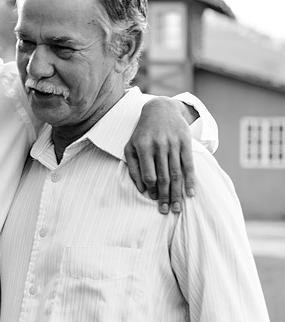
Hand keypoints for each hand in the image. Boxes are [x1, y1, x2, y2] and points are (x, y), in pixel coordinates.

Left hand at [124, 97, 196, 214]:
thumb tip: (141, 189)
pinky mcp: (186, 141)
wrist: (160, 109)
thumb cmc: (142, 133)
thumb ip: (133, 167)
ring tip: (178, 207)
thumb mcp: (130, 147)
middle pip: (163, 177)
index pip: (148, 175)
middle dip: (166, 196)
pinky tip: (191, 193)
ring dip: (178, 192)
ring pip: (176, 173)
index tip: (155, 200)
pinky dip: (191, 180)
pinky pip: (189, 164)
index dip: (152, 189)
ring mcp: (174, 143)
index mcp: (143, 148)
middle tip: (168, 211)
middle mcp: (159, 146)